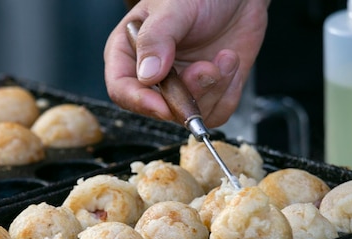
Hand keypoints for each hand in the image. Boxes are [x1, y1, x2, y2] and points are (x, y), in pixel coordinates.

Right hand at [104, 0, 269, 127]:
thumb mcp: (172, 7)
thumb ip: (156, 38)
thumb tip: (147, 76)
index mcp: (129, 53)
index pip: (121, 89)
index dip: (140, 102)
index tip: (163, 105)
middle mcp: (153, 76)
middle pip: (160, 109)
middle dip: (189, 94)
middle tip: (207, 68)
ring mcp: (182, 87)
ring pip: (190, 114)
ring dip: (214, 89)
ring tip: (225, 57)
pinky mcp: (209, 94)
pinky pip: (217, 112)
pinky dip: (228, 91)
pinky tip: (230, 62)